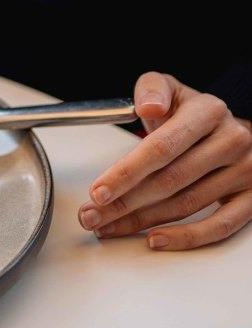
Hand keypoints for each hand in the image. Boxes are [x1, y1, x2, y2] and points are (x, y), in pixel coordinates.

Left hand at [78, 72, 251, 249]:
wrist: (228, 126)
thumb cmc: (190, 111)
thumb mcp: (169, 88)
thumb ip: (152, 90)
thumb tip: (147, 107)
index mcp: (208, 112)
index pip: (162, 147)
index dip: (127, 172)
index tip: (99, 191)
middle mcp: (231, 141)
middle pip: (170, 180)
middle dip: (125, 202)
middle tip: (92, 215)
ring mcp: (245, 172)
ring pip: (188, 205)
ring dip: (143, 222)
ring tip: (108, 227)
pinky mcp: (251, 199)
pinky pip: (219, 227)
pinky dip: (185, 238)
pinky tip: (155, 239)